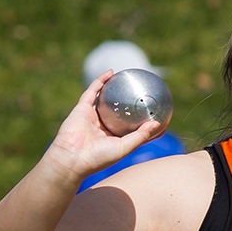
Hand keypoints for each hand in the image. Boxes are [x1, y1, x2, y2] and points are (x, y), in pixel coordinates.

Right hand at [44, 70, 165, 183]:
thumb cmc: (98, 157)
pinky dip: (100, 81)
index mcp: (114, 139)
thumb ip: (140, 136)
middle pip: (120, 112)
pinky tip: (111, 72)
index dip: (145, 124)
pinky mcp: (82, 108)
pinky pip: (92, 91)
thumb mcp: (124, 147)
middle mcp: (103, 127)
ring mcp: (92, 117)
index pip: (132, 130)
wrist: (72, 157)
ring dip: (114, 88)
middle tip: (145, 94)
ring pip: (105, 99)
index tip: (159, 118)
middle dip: (131, 103)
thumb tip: (157, 124)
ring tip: (127, 78)